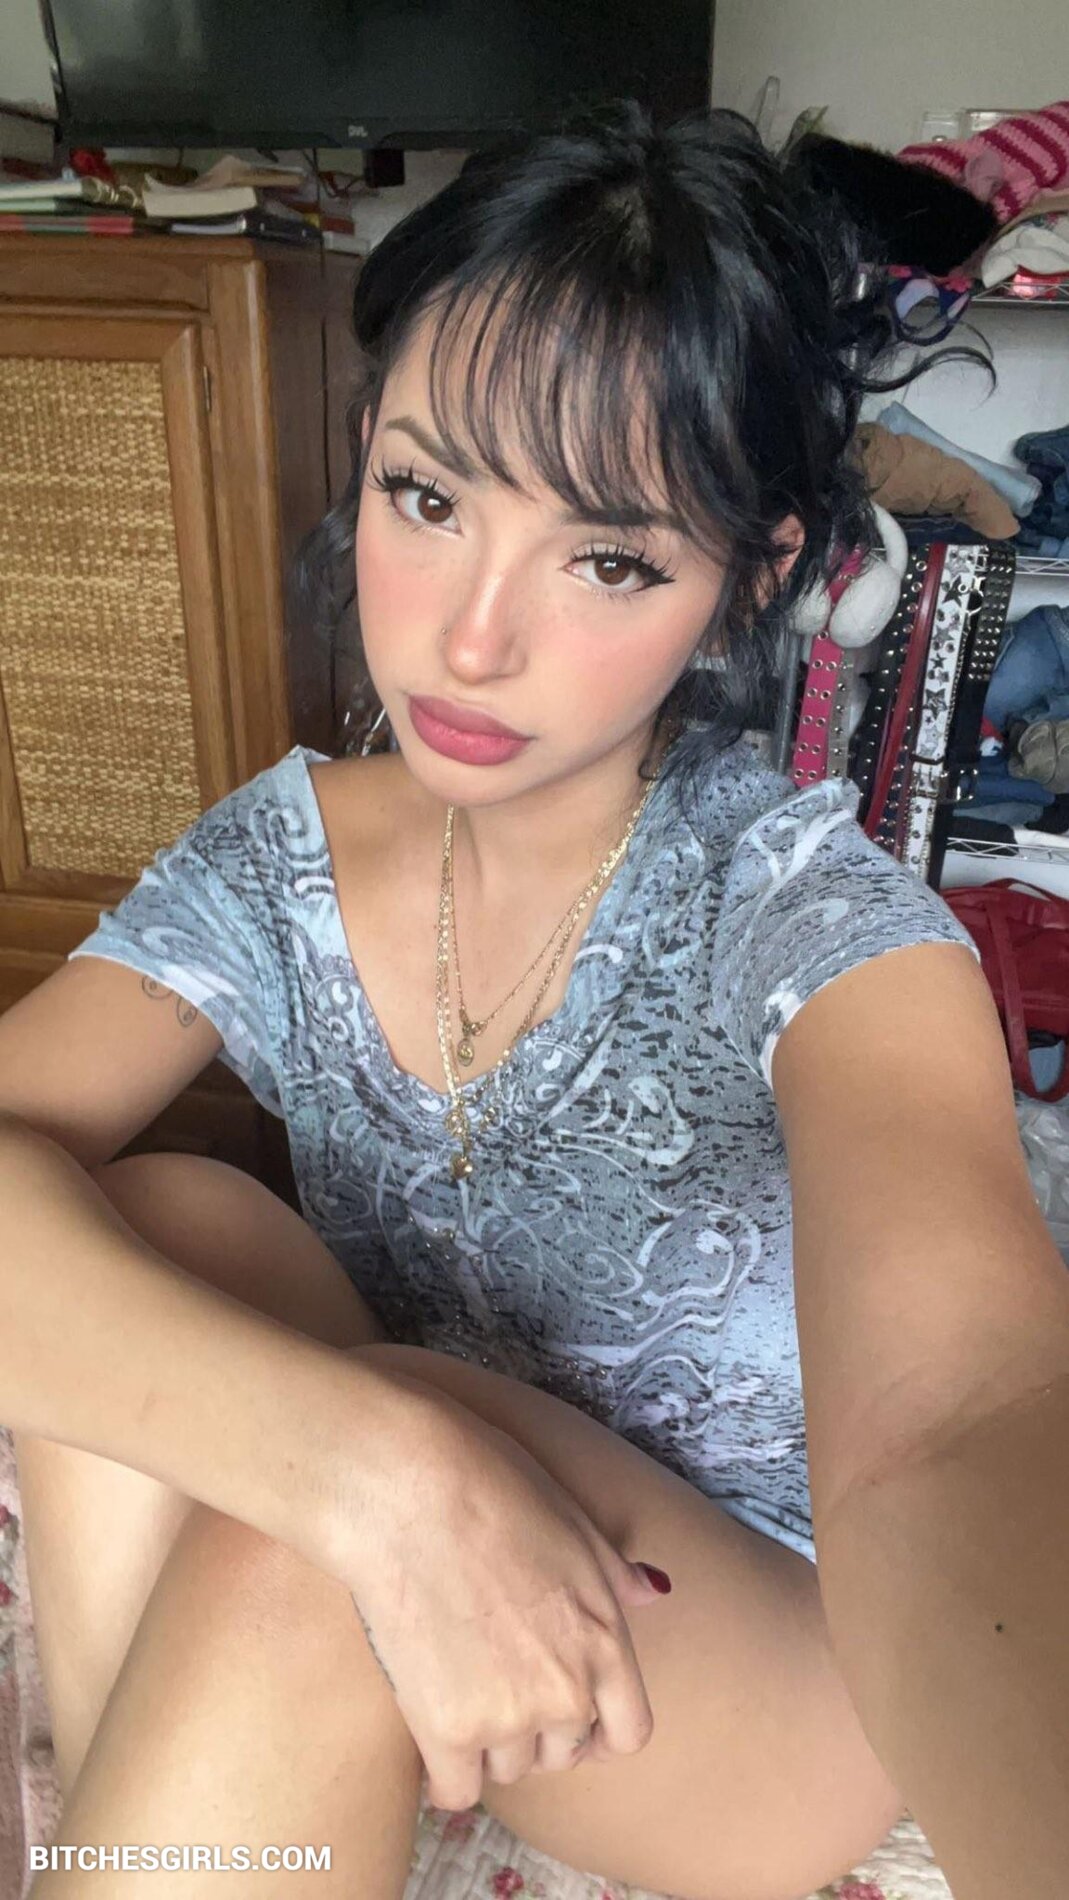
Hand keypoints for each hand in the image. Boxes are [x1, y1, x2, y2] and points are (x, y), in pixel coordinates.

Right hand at [342, 1373, 670, 1810]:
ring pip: (509, 1769)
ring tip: (461, 1691)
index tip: (569, 1719)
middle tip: (500, 1684)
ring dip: (490, 1744)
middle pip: (563, 1753)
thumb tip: (654, 1590)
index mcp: (606, 1639)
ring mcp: (508, 1716)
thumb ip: (616, 1573)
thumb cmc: (492, 1490)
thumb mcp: (574, 1523)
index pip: (628, 1731)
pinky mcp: (447, 1730)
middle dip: (539, 1729)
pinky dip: (447, 1774)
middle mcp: (567, 1691)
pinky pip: (458, 1791)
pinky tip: (434, 1738)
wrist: (409, 1493)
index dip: (598, 1730)